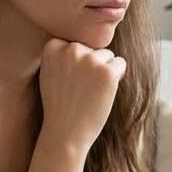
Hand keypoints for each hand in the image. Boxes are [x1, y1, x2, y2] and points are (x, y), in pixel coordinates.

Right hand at [38, 37, 125, 152]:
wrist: (65, 132)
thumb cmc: (60, 104)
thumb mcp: (51, 72)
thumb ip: (63, 53)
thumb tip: (81, 39)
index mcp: (53, 46)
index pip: (76, 44)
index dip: (76, 64)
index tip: (68, 81)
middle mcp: (71, 49)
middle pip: (92, 48)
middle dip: (90, 67)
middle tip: (80, 90)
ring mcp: (90, 60)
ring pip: (107, 55)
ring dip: (104, 72)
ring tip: (90, 92)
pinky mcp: (107, 72)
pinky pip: (120, 64)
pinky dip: (116, 77)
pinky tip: (103, 92)